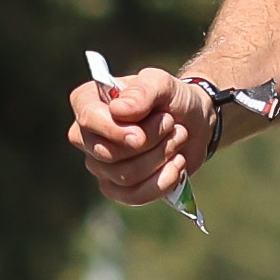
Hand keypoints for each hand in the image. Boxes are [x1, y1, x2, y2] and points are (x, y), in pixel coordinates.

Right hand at [67, 67, 213, 205]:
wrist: (193, 122)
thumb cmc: (170, 99)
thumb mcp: (162, 83)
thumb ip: (143, 91)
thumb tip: (119, 110)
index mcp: (88, 102)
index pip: (88, 119)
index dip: (114, 131)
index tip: (140, 134)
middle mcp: (87, 136)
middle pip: (108, 153)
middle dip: (148, 141)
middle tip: (171, 123)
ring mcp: (100, 165)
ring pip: (124, 176)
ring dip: (160, 157)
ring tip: (178, 137)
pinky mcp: (118, 189)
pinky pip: (133, 196)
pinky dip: (162, 182)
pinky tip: (177, 164)